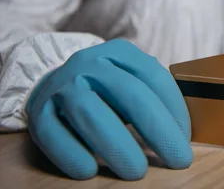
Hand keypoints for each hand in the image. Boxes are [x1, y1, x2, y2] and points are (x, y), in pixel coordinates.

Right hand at [26, 39, 192, 180]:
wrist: (50, 83)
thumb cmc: (104, 90)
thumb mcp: (128, 80)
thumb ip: (152, 96)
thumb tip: (180, 135)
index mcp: (118, 52)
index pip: (153, 76)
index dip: (173, 108)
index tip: (184, 139)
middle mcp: (89, 63)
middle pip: (128, 93)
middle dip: (157, 129)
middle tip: (177, 159)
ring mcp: (61, 85)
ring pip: (90, 112)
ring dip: (117, 145)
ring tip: (136, 171)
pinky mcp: (38, 112)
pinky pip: (53, 134)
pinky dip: (72, 154)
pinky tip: (89, 171)